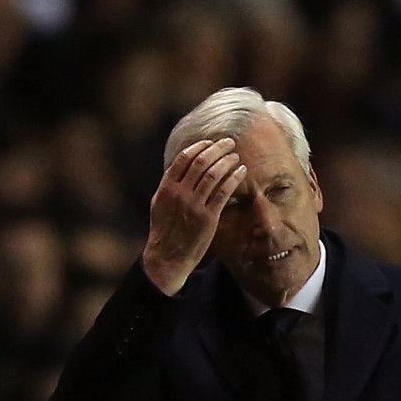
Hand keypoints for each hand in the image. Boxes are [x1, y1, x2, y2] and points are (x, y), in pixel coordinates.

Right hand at [142, 138, 246, 295]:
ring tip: (236, 156)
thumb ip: (169, 185)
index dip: (200, 146)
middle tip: (229, 143)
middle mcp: (180, 193)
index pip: (184, 158)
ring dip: (227, 161)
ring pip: (213, 174)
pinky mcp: (207, 218)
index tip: (210, 142)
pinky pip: (223, 192)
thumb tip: (178, 168)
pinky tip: (241, 171)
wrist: (168, 257)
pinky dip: (233, 179)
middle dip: (217, 149)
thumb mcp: (159, 204)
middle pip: (201, 162)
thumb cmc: (164, 231)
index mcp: (167, 187)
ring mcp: (194, 205)